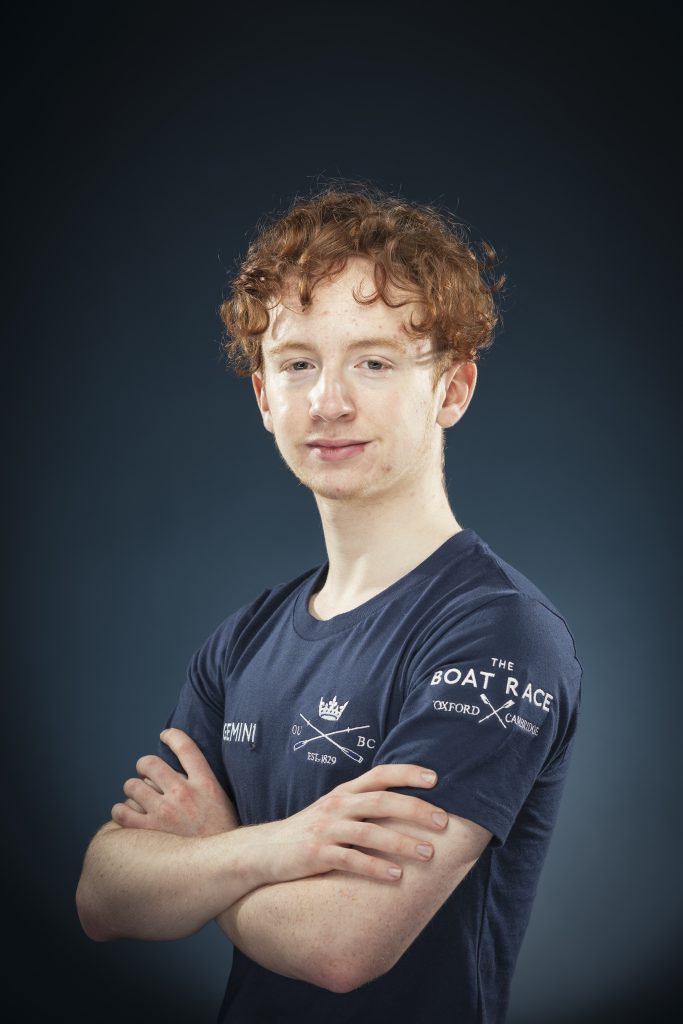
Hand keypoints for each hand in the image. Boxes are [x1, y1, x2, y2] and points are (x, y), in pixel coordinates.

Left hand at [111, 728, 239, 835]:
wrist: (221, 866)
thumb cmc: (221, 834)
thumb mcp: (221, 801)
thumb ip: (202, 783)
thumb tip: (180, 770)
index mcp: (205, 783)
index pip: (185, 747)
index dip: (172, 735)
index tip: (165, 735)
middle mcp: (183, 793)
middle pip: (151, 763)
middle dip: (144, 765)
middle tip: (145, 772)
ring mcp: (165, 812)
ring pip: (132, 786)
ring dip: (132, 789)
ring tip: (137, 797)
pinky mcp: (149, 832)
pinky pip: (122, 812)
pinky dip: (121, 810)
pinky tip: (127, 813)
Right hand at [254, 763, 447, 884]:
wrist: (264, 850)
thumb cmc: (308, 832)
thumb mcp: (334, 810)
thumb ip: (362, 806)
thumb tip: (404, 809)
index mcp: (344, 792)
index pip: (380, 774)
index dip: (407, 773)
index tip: (435, 778)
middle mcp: (338, 805)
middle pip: (382, 801)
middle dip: (415, 809)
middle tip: (443, 821)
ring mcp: (327, 829)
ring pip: (371, 831)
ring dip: (402, 842)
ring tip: (429, 853)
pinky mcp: (318, 854)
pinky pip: (352, 860)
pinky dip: (376, 867)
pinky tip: (396, 875)